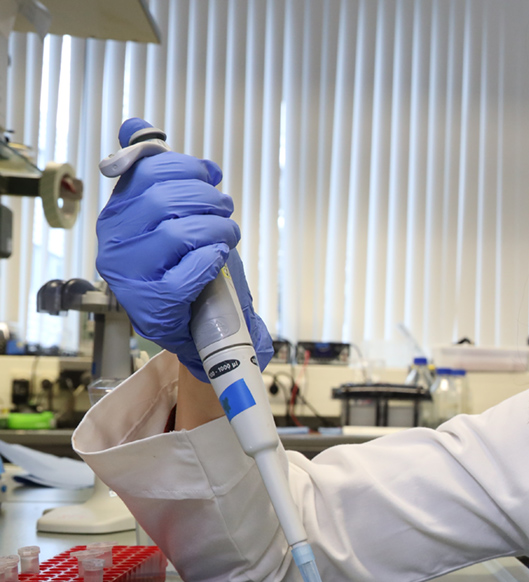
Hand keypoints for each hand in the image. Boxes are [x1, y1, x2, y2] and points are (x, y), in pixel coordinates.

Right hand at [95, 118, 271, 381]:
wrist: (198, 324)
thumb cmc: (186, 265)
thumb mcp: (172, 215)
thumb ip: (155, 171)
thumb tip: (135, 124)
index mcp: (116, 214)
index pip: (146, 171)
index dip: (186, 166)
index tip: (210, 176)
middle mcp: (114, 243)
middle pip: (165, 199)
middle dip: (208, 199)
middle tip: (225, 209)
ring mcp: (129, 275)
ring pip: (180, 232)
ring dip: (218, 229)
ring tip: (228, 234)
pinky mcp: (153, 303)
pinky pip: (190, 269)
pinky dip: (214, 258)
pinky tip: (218, 258)